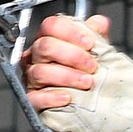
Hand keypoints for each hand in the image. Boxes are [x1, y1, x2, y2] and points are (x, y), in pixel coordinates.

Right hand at [24, 13, 110, 131]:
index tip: (90, 43)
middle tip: (92, 66)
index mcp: (49, 39)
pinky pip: (35, 97)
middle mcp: (37, 56)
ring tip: (87, 83)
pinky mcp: (33, 100)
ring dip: (67, 76)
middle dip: (72, 55)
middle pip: (45, 46)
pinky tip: (68, 97)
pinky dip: (52, 97)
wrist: (89, 108)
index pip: (51, 26)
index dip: (70, 32)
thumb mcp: (95, 53)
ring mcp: (33, 78)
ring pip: (41, 72)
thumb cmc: (88, 74)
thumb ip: (97, 36)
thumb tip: (100, 23)